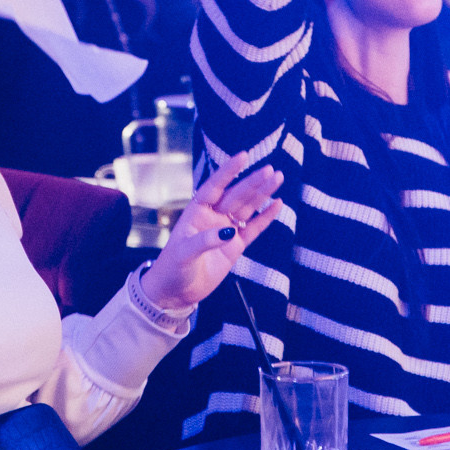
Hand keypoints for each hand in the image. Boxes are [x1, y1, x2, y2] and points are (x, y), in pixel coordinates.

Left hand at [141, 155, 286, 313]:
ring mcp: (225, 231)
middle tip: (269, 169)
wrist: (175, 292)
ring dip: (262, 194)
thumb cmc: (172, 269)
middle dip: (253, 182)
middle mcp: (213, 217)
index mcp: (196, 212)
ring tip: (277, 178)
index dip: (228, 171)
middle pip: (236, 196)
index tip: (243, 156)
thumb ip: (204, 241)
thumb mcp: (183, 254)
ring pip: (247, 208)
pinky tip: (277, 204)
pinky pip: (253, 229)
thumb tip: (229, 232)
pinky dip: (265, 217)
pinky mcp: (235, 247)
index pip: (214, 186)